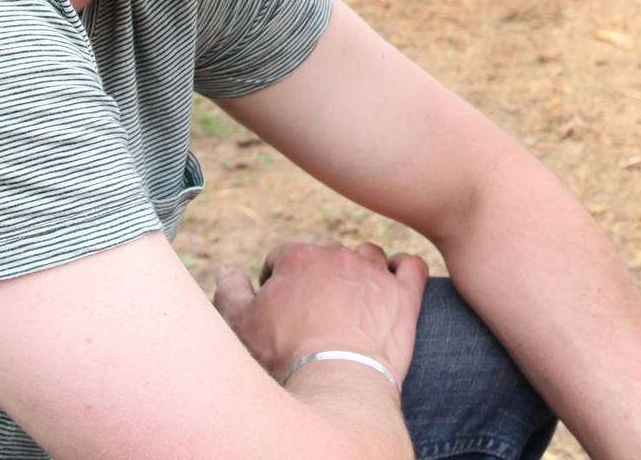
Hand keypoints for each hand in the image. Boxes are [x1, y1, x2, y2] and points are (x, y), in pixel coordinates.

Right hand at [213, 240, 427, 387]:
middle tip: (314, 313)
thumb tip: (227, 270)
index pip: (283, 257)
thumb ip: (231, 291)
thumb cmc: (283, 357)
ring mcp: (375, 272)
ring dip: (361, 272)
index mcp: (298, 257)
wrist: (335, 385)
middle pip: (326, 255)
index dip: (278, 282)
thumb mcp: (241, 325)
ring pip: (368, 255)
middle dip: (319, 277)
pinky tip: (395, 286)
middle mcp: (339, 254)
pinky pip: (412, 266)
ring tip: (353, 303)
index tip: (279, 308)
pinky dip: (405, 272)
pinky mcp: (405, 294)